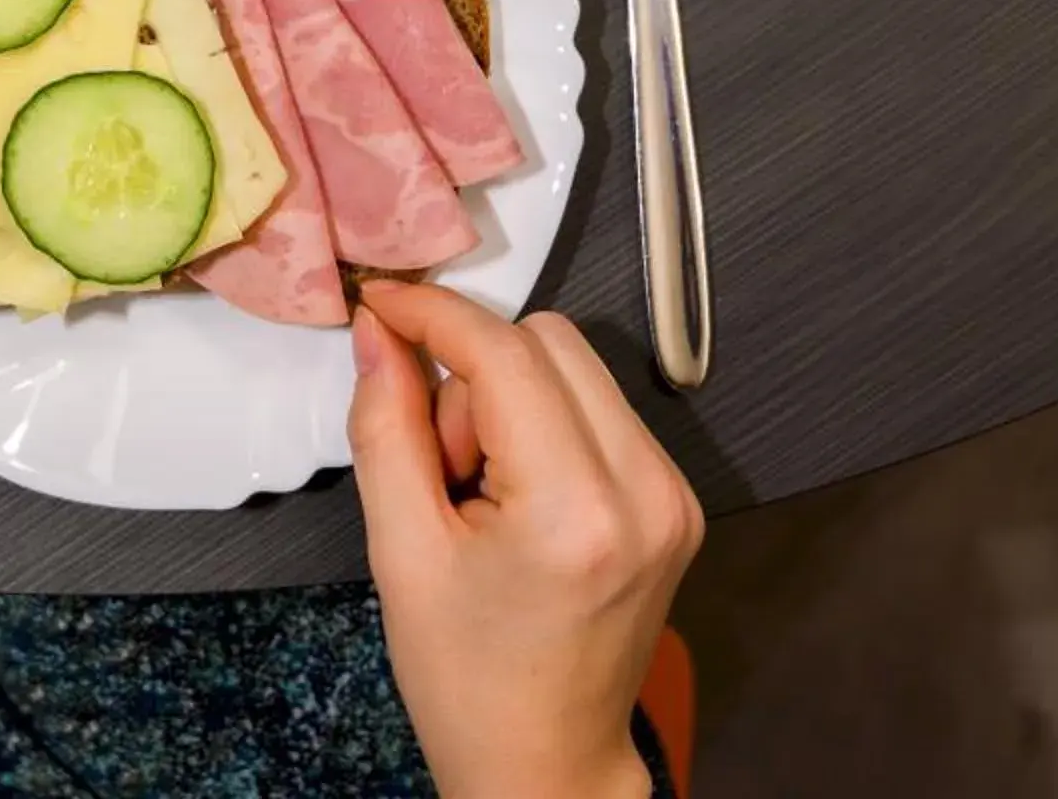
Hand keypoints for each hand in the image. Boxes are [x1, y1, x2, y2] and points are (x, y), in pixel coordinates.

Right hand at [349, 285, 704, 798]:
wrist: (545, 762)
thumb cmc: (469, 681)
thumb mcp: (401, 553)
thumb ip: (386, 426)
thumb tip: (381, 334)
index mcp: (576, 510)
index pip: (505, 354)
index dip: (434, 315)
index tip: (383, 304)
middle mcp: (646, 491)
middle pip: (548, 341)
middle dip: (474, 373)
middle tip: (439, 460)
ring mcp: (673, 495)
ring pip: (575, 367)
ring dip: (509, 397)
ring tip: (478, 489)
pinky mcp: (676, 500)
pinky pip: (599, 409)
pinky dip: (544, 425)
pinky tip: (516, 495)